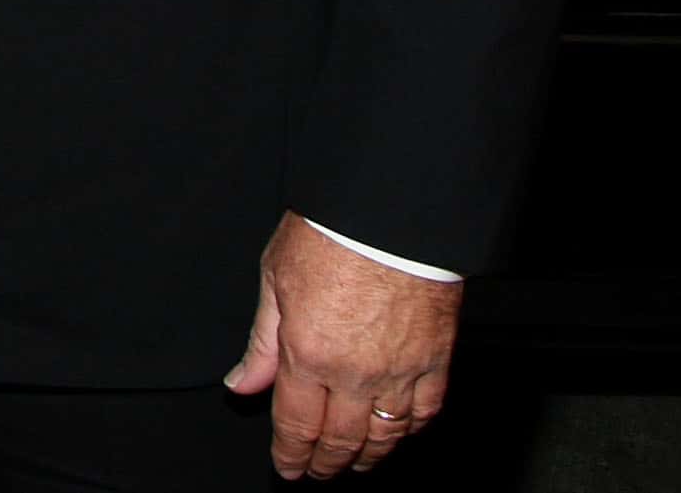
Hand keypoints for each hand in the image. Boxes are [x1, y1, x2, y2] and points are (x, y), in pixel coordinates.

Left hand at [226, 213, 461, 477]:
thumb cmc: (331, 234)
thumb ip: (262, 343)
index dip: (291, 454)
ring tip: (355, 464)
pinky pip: (426, 412)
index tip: (288, 468)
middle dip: (326, 463)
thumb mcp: (275, 281)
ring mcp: (401, 371)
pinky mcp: (437, 360)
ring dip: (368, 456)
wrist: (390, 214)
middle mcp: (356, 372)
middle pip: (341, 439)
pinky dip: (410, 430)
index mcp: (309, 353)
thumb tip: (243, 383)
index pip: (297, 424)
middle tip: (317, 472)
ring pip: (385, 434)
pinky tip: (399, 434)